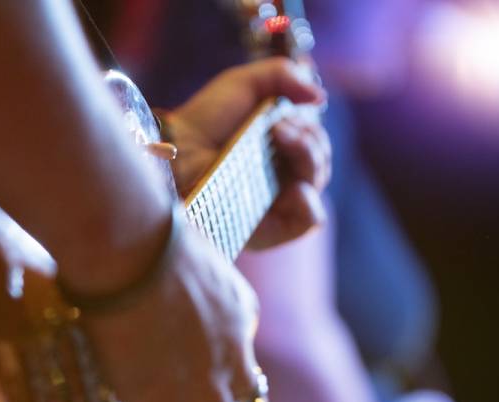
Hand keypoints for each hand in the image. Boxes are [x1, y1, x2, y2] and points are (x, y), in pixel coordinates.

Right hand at [82, 223, 264, 401]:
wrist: (129, 245)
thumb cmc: (150, 232)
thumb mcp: (192, 251)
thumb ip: (195, 274)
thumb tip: (173, 270)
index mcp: (241, 313)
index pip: (248, 365)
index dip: (233, 386)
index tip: (215, 394)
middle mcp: (232, 354)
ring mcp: (202, 383)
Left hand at [166, 57, 331, 248]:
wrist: (178, 151)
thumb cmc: (203, 119)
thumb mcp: (243, 83)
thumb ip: (283, 75)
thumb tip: (319, 97)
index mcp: (278, 148)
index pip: (315, 142)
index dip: (311, 127)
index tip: (288, 111)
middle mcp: (280, 176)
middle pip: (321, 161)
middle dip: (309, 137)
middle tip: (279, 127)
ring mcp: (276, 203)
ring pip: (317, 183)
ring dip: (309, 155)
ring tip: (279, 140)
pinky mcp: (270, 229)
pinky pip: (308, 220)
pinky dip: (308, 200)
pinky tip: (292, 186)